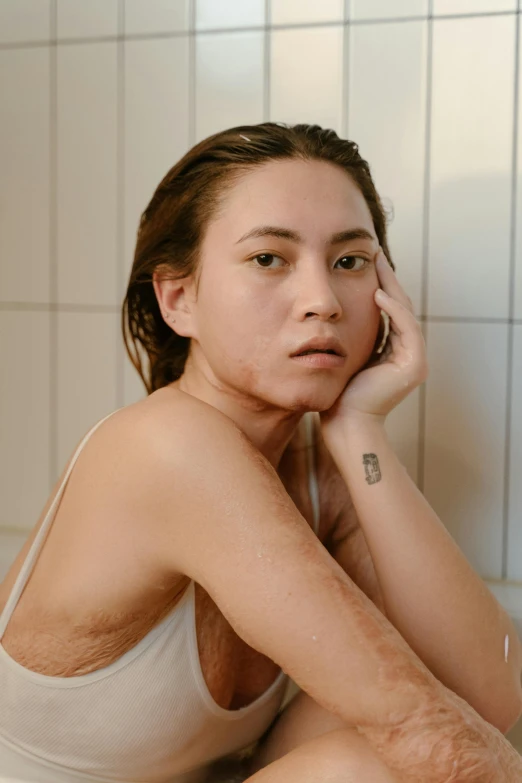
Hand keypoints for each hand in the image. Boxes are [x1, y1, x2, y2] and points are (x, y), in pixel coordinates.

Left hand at [319, 248, 427, 431]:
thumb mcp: (344, 354)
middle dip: (387, 278)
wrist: (345, 423)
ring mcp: (415, 359)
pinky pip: (406, 328)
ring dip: (391, 286)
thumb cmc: (338, 393)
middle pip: (399, 306)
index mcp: (393, 351)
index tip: (366, 260)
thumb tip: (334, 309)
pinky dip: (393, 310)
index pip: (389, 309)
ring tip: (376, 263)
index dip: (380, 284)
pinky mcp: (414, 364)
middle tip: (375, 252)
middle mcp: (408, 353)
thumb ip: (350, 334)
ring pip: (404, 312)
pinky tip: (377, 294)